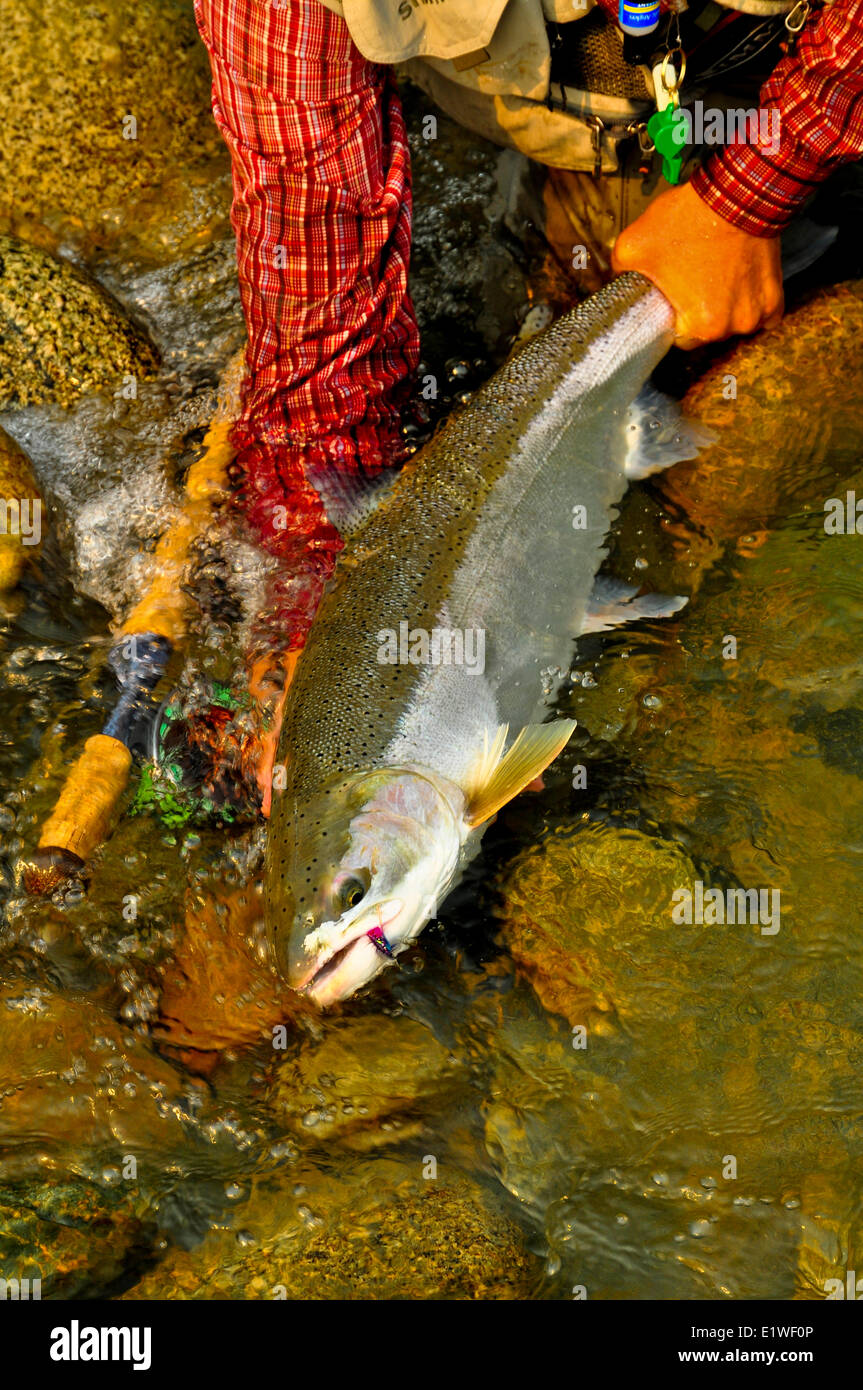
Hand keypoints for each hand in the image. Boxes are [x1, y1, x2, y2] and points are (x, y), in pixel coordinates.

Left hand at [611, 180, 783, 349]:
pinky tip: (739, 285)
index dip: (672, 318)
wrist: (738, 193)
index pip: (679, 339)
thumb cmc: (687, 221)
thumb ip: (620, 273)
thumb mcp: (633, 245)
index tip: (672, 298)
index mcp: (699, 327)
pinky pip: (762, 315)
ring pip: (733, 323)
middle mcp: (732, 328)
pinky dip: (751, 304)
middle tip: (692, 281)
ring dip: (726, 308)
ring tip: (716, 277)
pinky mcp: (776, 299)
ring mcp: (758, 314)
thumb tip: (617, 282)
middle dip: (699, 312)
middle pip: (708, 332)